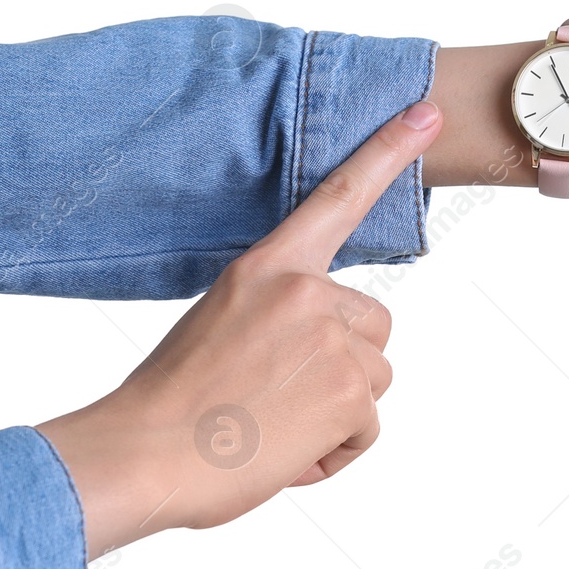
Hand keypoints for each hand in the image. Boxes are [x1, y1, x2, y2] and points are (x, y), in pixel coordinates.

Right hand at [38, 100, 442, 558]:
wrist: (141, 455)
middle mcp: (306, 292)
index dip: (386, 153)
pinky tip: (282, 452)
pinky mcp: (349, 391)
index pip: (336, 199)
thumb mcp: (219, 323)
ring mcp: (332, 339)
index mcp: (266, 267)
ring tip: (270, 427)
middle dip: (341, 365)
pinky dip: (333, 452)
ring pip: (373, 379)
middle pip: (372, 326)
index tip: (426, 113)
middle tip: (274, 396)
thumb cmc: (170, 402)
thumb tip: (313, 349)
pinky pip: (367, 429)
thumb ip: (275, 314)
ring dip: (335, 413)